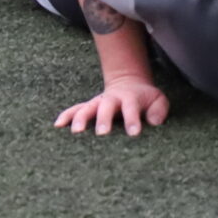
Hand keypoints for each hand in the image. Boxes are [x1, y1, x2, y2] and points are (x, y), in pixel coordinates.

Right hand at [55, 77, 169, 136]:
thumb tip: (153, 122)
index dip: (133, 120)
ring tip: (76, 132)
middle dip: (103, 119)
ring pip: (87, 108)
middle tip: (102, 133)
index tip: (133, 133)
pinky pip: (74, 110)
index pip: (132, 108)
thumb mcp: (158, 100)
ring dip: (81, 118)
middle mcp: (111, 99)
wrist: (128, 84)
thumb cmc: (145, 99)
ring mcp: (98, 103)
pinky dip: (66, 116)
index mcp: (130, 98)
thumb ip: (159, 110)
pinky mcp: (88, 107)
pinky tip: (58, 125)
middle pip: (106, 107)